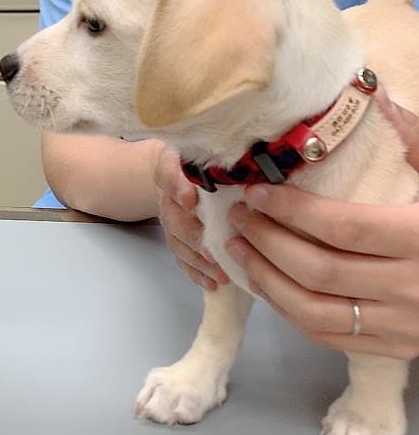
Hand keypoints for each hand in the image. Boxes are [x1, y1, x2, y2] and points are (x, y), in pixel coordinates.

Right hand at [154, 145, 229, 289]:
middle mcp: (169, 195)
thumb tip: (266, 168)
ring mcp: (171, 219)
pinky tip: (213, 282)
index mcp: (176, 166)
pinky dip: (196, 272)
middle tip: (212, 249)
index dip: (177, 186)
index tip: (190, 199)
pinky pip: (181, 258)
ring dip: (197, 259)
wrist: (183, 174)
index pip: (168, 173)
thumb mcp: (218, 152)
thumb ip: (232, 156)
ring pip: (177, 241)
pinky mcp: (176, 239)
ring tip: (220, 273)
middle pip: (173, 216)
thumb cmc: (208, 163)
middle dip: (193, 234)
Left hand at [225, 95, 418, 359]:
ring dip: (266, 279)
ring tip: (237, 247)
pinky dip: (287, 310)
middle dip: (266, 240)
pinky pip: (327, 336)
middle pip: (318, 269)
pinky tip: (265, 283)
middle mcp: (412, 287)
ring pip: (314, 311)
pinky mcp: (393, 349)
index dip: (291, 210)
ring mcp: (402, 326)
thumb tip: (373, 98)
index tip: (255, 191)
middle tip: (237, 215)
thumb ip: (415, 142)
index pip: (342, 227)